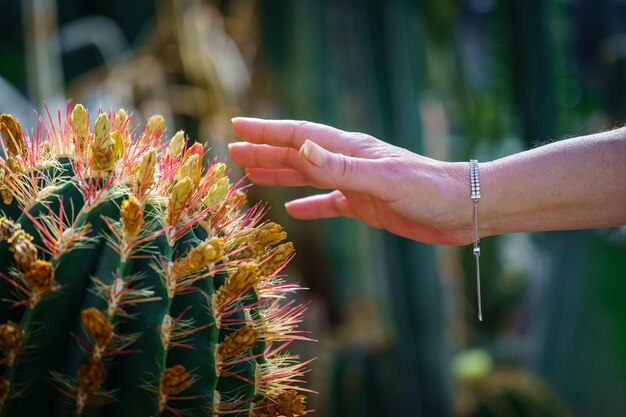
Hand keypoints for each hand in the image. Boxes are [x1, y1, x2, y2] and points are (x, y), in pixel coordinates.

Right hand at [229, 118, 472, 245]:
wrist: (463, 209)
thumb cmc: (429, 189)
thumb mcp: (384, 179)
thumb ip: (341, 167)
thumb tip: (301, 149)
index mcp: (349, 150)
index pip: (299, 136)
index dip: (267, 132)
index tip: (237, 127)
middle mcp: (348, 163)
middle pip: (297, 154)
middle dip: (265, 152)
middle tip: (234, 151)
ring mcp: (356, 184)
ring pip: (309, 176)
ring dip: (280, 174)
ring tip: (253, 174)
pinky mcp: (366, 205)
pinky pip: (329, 203)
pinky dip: (309, 206)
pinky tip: (293, 210)